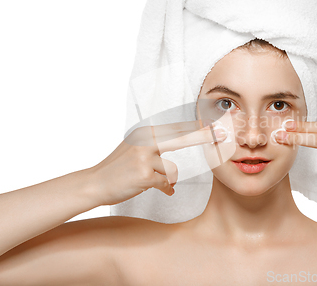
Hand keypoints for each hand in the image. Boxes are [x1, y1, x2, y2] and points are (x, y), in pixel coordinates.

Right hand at [88, 120, 226, 205]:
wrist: (94, 183)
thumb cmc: (117, 168)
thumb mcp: (135, 148)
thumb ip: (155, 145)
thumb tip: (177, 139)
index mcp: (144, 132)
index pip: (175, 129)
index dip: (196, 128)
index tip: (214, 125)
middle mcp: (145, 141)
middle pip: (181, 138)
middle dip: (203, 136)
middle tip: (222, 134)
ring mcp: (144, 157)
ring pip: (171, 170)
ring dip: (165, 179)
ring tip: (150, 181)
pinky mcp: (144, 175)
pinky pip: (165, 183)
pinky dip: (165, 188)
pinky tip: (161, 190)